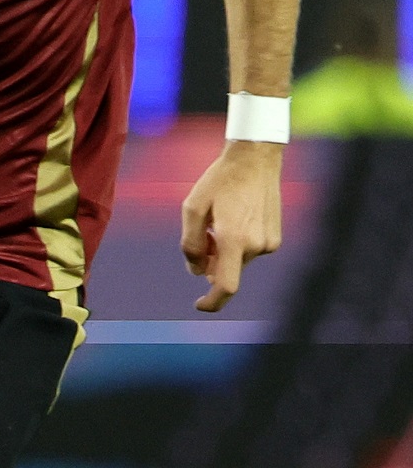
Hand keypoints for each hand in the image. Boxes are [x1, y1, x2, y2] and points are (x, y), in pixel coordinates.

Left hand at [181, 140, 283, 311]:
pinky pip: (250, 250)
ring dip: (223, 250)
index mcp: (234, 239)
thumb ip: (191, 243)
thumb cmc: (219, 181)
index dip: (212, 301)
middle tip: (204, 232)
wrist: (254, 161)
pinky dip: (237, 244)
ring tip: (219, 219)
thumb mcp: (193, 208)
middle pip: (227, 269)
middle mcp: (256, 245)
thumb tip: (196, 272)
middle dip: (210, 261)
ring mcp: (269, 243)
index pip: (226, 285)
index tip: (199, 305)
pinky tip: (235, 217)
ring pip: (238, 260)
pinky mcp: (276, 238)